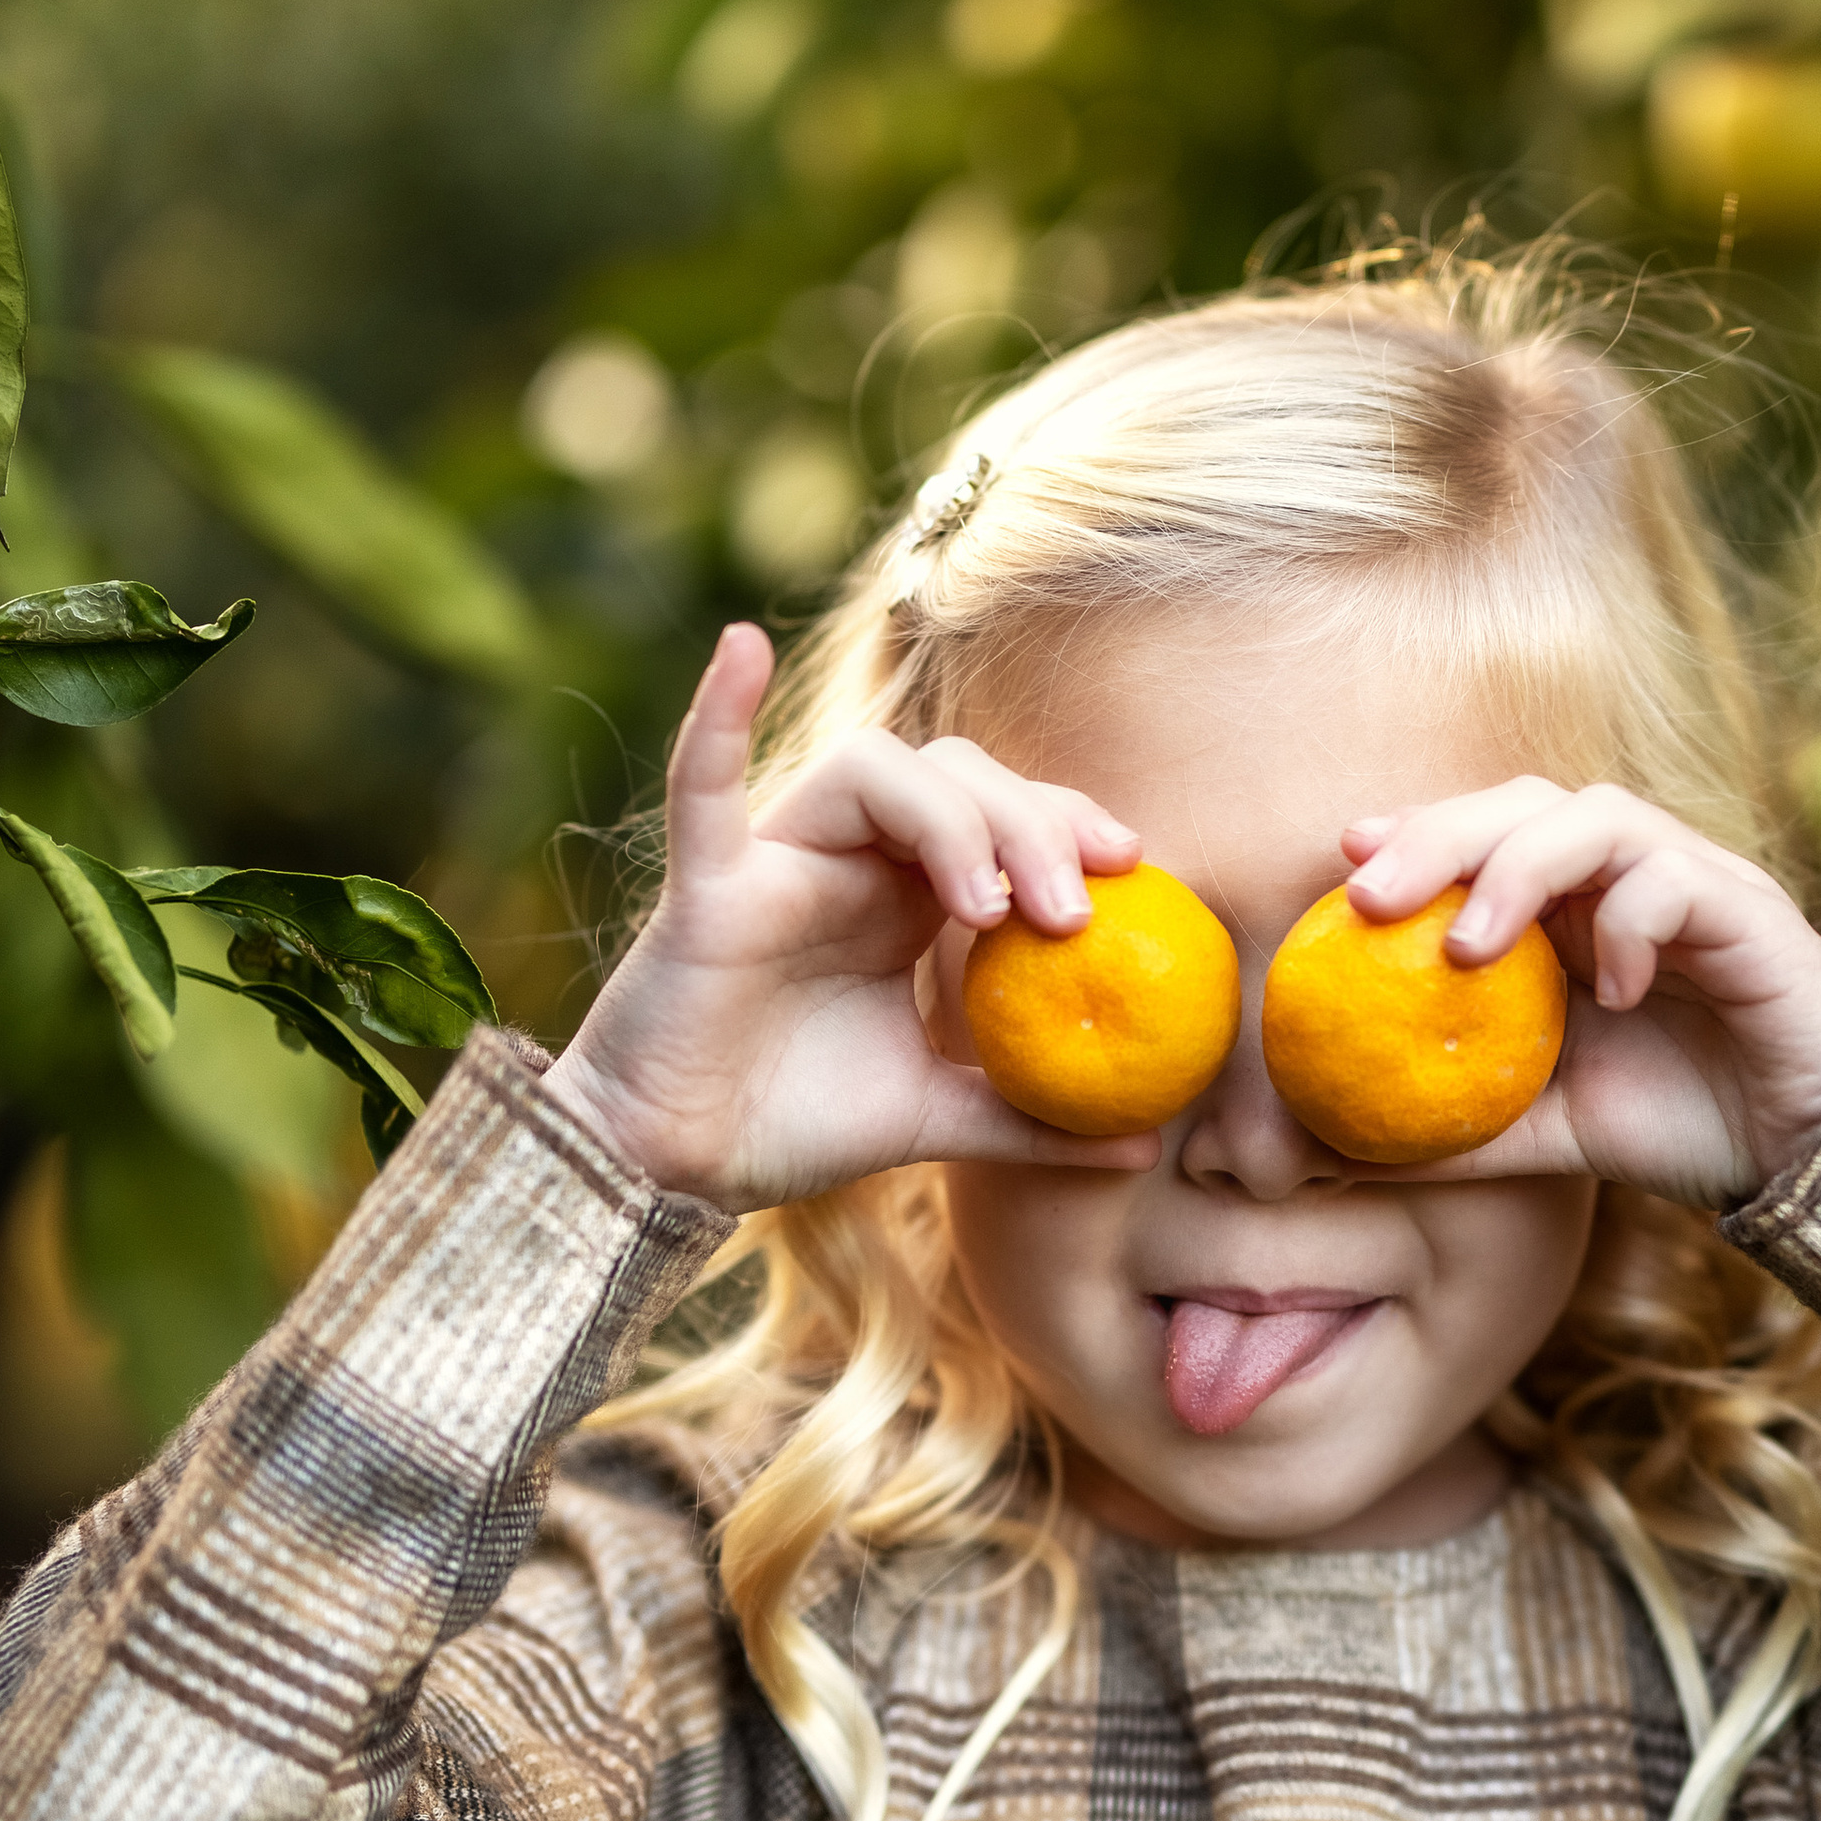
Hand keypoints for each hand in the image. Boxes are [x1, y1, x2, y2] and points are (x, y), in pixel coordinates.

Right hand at [544, 625, 1161, 1209]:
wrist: (679, 1170)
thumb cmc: (792, 1125)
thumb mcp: (935, 1119)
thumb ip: (1029, 1121)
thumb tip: (1141, 1146)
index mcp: (903, 896)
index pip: (1001, 813)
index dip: (1067, 820)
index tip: (1132, 866)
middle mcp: (848, 859)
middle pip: (955, 776)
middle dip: (1031, 824)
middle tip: (1076, 914)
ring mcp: (777, 861)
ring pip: (871, 768)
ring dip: (949, 818)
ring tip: (991, 908)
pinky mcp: (709, 886)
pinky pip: (704, 786)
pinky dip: (717, 713)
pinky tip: (742, 650)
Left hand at [1339, 778, 1820, 1204]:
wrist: (1812, 1159)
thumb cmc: (1683, 1127)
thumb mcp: (1544, 1133)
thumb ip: (1453, 1128)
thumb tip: (1328, 1155)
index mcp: (1577, 907)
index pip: (1488, 833)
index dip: (1419, 831)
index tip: (1345, 864)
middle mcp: (1631, 876)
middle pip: (1526, 803)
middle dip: (1441, 834)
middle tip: (1370, 896)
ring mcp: (1694, 884)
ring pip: (1599, 818)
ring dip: (1520, 868)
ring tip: (1469, 947)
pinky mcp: (1752, 914)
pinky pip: (1677, 881)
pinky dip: (1628, 925)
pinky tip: (1611, 993)